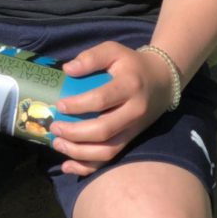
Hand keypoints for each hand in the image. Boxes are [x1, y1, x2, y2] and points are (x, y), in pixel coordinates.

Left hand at [49, 41, 173, 176]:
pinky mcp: (130, 140)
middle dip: (74, 133)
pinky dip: (88, 167)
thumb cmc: (132, 64)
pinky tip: (68, 166)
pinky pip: (110, 159)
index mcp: (129, 86)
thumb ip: (91, 57)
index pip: (101, 99)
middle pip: (103, 130)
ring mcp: (133, 129)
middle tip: (54, 127)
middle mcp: (134, 111)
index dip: (77, 105)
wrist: (162, 81)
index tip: (58, 105)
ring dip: (79, 153)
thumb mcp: (114, 51)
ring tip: (57, 144)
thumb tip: (67, 70)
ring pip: (107, 151)